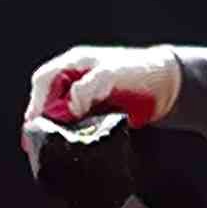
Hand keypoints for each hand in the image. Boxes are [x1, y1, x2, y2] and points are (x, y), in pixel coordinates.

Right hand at [27, 45, 180, 136]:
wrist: (172, 87)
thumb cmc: (143, 73)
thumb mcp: (112, 75)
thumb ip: (87, 88)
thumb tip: (66, 108)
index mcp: (76, 63)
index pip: (44, 80)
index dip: (36, 102)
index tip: (34, 125)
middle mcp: (77, 78)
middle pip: (48, 98)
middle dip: (43, 118)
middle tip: (41, 140)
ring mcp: (86, 95)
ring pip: (61, 112)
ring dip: (57, 127)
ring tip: (56, 145)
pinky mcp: (96, 110)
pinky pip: (76, 122)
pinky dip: (72, 132)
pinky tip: (74, 143)